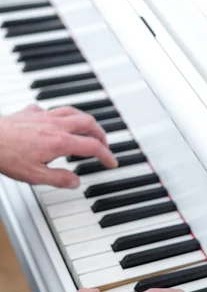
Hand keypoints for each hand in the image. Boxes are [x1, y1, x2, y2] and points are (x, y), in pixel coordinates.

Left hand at [0, 104, 117, 187]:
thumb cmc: (6, 155)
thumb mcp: (35, 176)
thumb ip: (59, 179)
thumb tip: (75, 182)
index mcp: (60, 142)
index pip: (92, 146)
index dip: (106, 155)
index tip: (111, 162)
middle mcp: (56, 125)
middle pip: (88, 124)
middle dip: (101, 134)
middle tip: (105, 144)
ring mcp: (44, 116)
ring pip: (73, 112)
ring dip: (86, 120)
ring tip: (90, 128)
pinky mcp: (31, 112)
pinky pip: (51, 109)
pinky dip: (60, 115)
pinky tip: (56, 120)